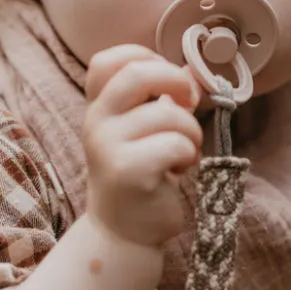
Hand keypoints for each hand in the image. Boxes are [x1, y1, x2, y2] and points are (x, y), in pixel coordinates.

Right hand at [83, 45, 202, 247]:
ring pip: (169, 114)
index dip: (144, 58)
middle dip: (176, 82)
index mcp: (99, 107)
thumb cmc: (141, 175)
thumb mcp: (148, 130)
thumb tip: (194, 70)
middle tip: (190, 104)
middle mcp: (96, 121)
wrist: (123, 232)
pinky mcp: (128, 171)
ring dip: (191, 132)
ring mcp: (108, 146)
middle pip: (137, 73)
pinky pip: (176, 145)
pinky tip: (179, 170)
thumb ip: (166, 97)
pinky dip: (190, 156)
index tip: (168, 80)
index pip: (106, 60)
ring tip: (183, 153)